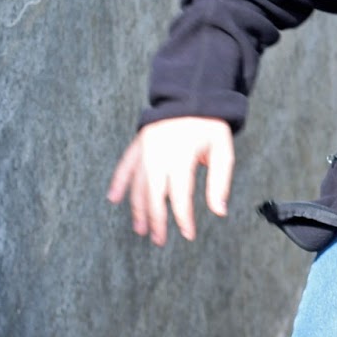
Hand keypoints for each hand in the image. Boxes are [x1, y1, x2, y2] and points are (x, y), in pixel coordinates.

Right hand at [106, 117, 234, 245]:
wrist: (192, 96)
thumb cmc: (210, 126)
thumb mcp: (223, 151)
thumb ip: (220, 182)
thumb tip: (220, 212)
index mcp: (182, 156)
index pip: (180, 195)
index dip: (183, 217)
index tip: (188, 234)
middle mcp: (159, 154)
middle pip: (154, 195)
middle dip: (156, 220)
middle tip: (159, 240)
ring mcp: (145, 149)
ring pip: (137, 185)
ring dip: (137, 209)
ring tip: (141, 229)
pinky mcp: (138, 144)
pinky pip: (124, 167)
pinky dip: (118, 183)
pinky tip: (114, 199)